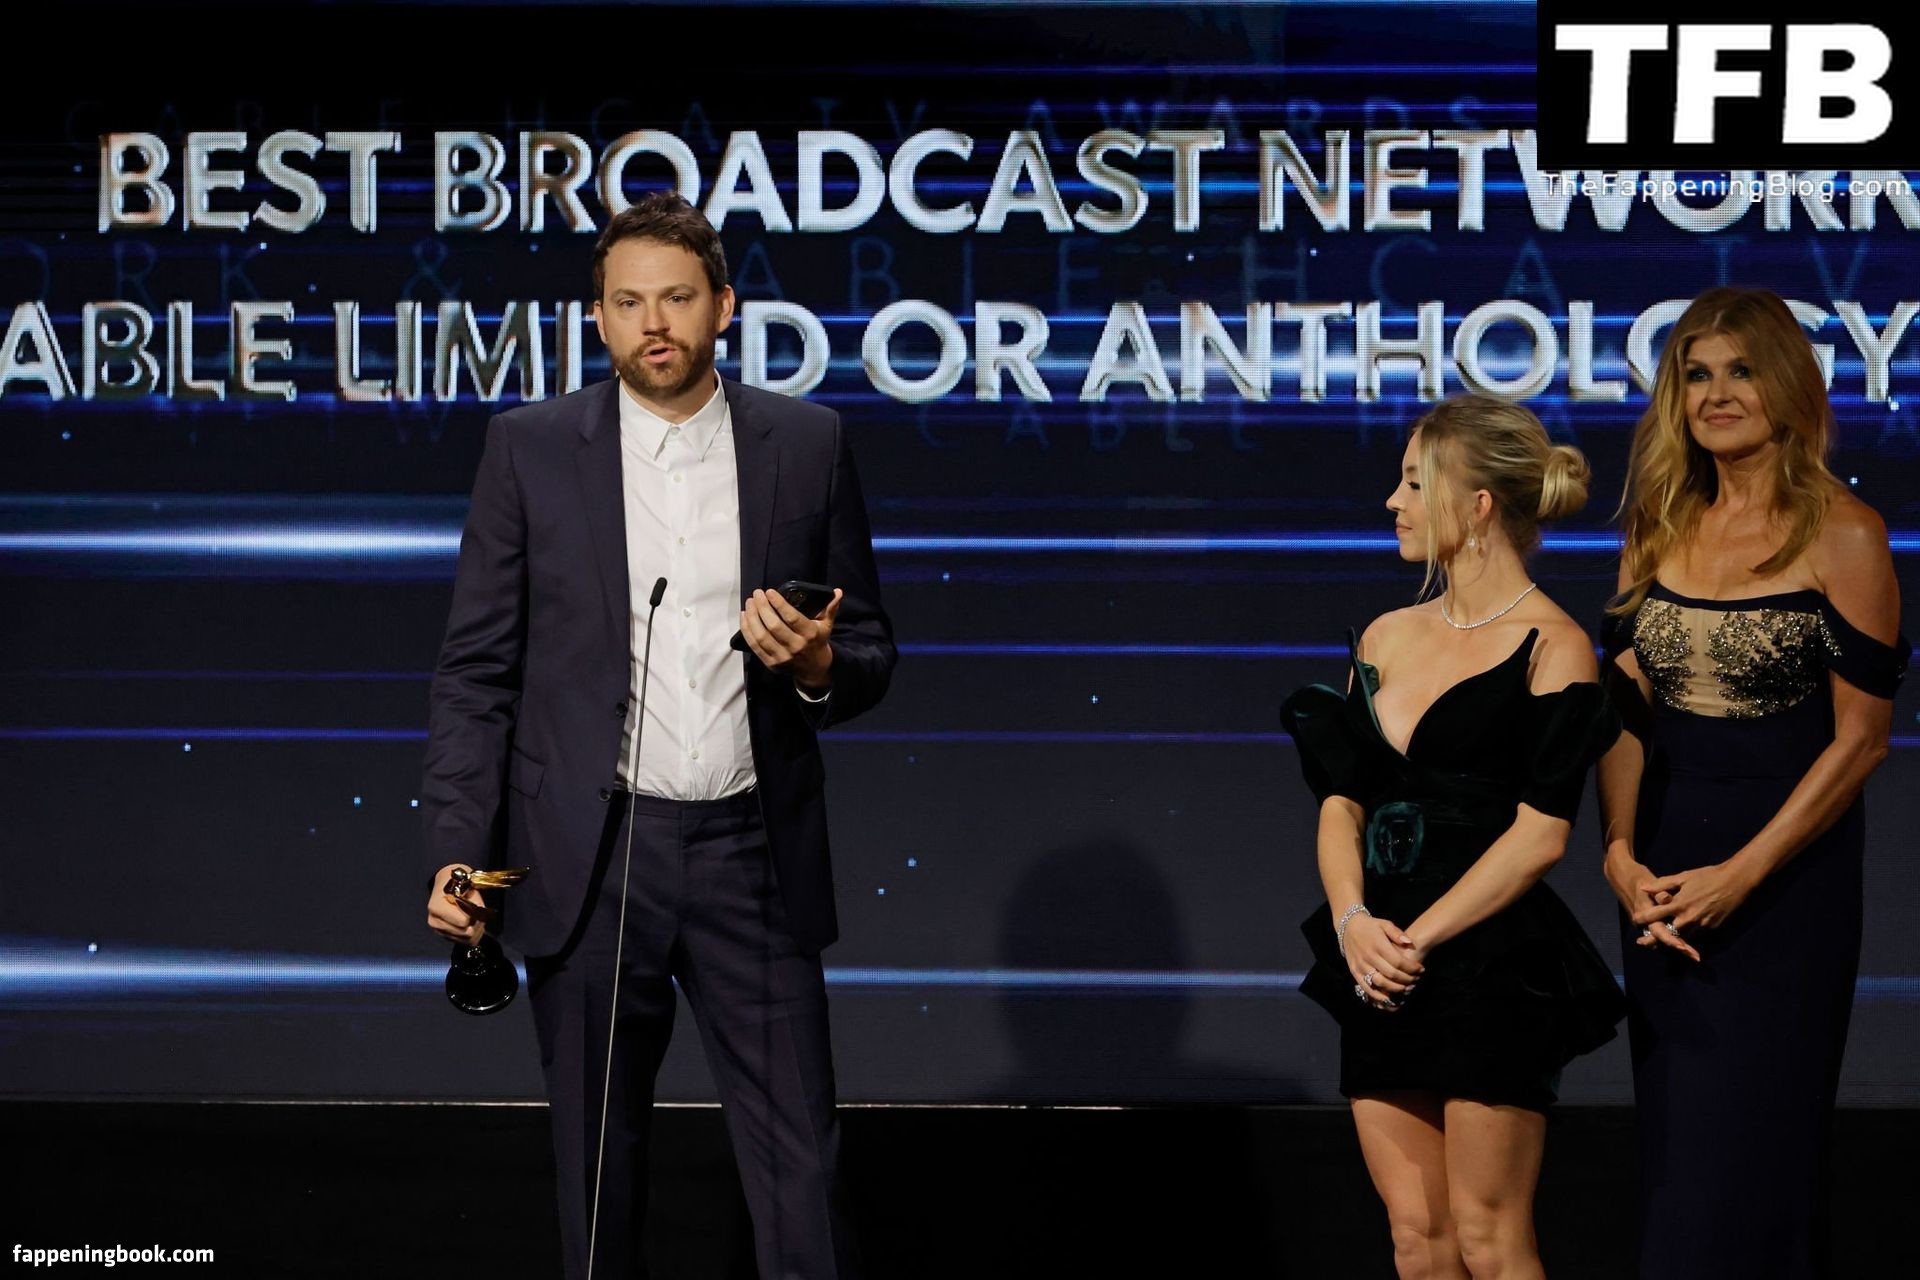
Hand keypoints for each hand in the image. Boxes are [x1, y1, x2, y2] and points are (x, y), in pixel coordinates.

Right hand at [427, 863, 486, 945]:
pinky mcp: (446, 936)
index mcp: (436, 907)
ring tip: (478, 917)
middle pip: (465, 933)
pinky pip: (465, 943)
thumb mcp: (466, 884)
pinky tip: (475, 924)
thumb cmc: (456, 882)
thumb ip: (474, 899)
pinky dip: (474, 935)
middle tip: (480, 913)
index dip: (474, 914)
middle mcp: (434, 921)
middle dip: (477, 924)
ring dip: (477, 930)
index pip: (463, 921)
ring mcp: (439, 930)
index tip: (477, 905)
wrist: (446, 883)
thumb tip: (479, 911)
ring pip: (466, 940)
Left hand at [739, 587, 841, 690]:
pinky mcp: (771, 663)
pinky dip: (747, 630)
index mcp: (810, 635)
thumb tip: (838, 592)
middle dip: (762, 607)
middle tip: (756, 594)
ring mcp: (781, 657)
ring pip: (761, 636)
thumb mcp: (826, 625)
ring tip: (750, 603)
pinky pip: (755, 646)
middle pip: (773, 626)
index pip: (791, 618)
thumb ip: (831, 608)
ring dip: (752, 617)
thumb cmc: (818, 642)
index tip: (769, 591)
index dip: (778, 604)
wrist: (814, 669)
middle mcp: (795, 646)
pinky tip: (744, 617)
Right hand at [1344, 915, 1423, 1010]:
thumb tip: (1410, 943)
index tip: (1421, 969)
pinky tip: (1389, 998)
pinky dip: (1379, 996)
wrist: (1348, 927)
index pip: (1398, 962)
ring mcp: (1361, 966)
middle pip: (1392, 974)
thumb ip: (1397, 933)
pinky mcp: (1355, 972)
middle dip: (1407, 979)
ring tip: (1407, 987)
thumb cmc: (1370, 926)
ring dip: (1396, 989)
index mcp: (1378, 944)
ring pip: (1381, 983)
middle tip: (1416, 979)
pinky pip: (1367, 988)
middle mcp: (1368, 956)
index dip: (1412, 968)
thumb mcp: (1385, 924)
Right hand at [1606, 847, 1699, 960]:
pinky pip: (1665, 934)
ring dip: (1681, 946)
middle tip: (1695, 956)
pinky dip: (1677, 939)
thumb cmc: (1638, 878)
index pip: (1659, 931)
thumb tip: (1666, 899)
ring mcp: (1649, 924)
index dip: (1671, 940)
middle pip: (1664, 940)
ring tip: (1695, 955)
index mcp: (1645, 913)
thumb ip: (1658, 892)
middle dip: (1680, 948)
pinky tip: (1689, 947)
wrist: (1623, 877)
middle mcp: (1646, 922)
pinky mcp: (1653, 923)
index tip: (1683, 947)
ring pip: (1665, 940)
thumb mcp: (1647, 881)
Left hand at [1643, 860, 1757, 933]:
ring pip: (1682, 936)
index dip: (1643, 918)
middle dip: (1657, 934)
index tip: (1635, 919)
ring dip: (1673, 936)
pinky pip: (1696, 935)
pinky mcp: (1712, 928)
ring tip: (1661, 936)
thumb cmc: (1708, 876)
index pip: (1655, 915)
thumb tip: (1644, 888)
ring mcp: (1702, 925)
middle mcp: (1689, 918)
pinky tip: (1682, 933)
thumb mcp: (1683, 877)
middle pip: (1668, 932)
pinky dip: (1688, 935)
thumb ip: (1662, 885)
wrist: (1735, 882)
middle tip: (1646, 936)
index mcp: (1679, 904)